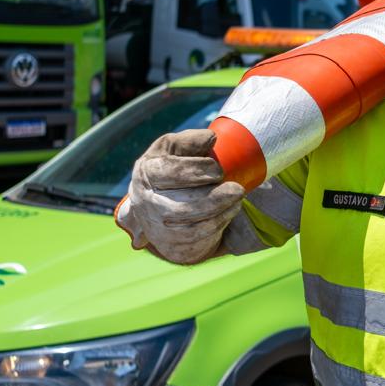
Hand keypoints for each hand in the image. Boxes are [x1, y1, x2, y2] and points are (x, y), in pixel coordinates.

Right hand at [115, 128, 244, 264]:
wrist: (162, 206)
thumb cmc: (173, 170)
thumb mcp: (176, 149)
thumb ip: (190, 141)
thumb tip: (211, 139)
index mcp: (146, 173)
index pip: (168, 173)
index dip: (195, 171)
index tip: (218, 169)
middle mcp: (146, 203)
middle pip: (179, 208)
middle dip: (213, 199)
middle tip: (238, 190)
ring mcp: (157, 228)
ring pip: (189, 228)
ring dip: (219, 214)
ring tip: (237, 200)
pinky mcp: (171, 246)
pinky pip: (196, 241)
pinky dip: (217, 226)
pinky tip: (229, 213)